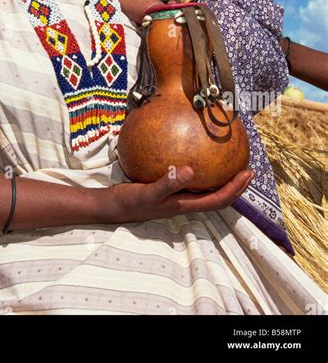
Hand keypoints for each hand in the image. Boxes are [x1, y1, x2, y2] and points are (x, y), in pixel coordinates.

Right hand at [110, 166, 254, 222]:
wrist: (114, 206)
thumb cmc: (131, 201)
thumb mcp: (149, 191)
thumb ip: (169, 182)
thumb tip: (190, 170)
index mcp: (185, 205)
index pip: (218, 199)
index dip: (235, 189)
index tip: (247, 174)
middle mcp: (185, 202)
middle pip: (218, 197)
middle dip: (236, 186)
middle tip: (248, 169)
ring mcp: (178, 198)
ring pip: (207, 191)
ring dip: (223, 181)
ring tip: (231, 165)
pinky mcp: (169, 190)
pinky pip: (192, 181)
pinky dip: (202, 172)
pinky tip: (196, 157)